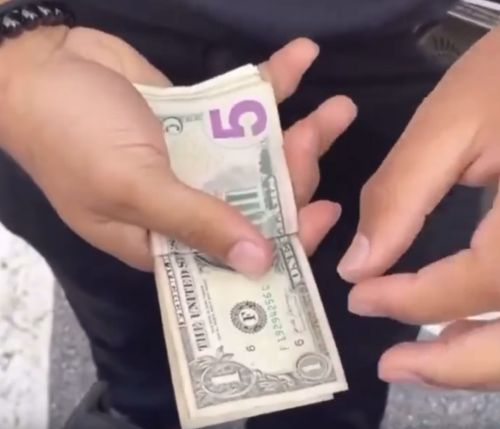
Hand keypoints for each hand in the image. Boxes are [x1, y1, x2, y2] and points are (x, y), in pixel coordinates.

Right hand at [0, 28, 355, 272]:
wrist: (42, 65)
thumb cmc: (73, 138)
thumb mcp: (132, 188)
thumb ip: (196, 222)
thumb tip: (259, 262)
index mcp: (169, 242)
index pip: (239, 257)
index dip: (284, 242)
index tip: (322, 217)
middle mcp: (192, 207)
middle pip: (261, 204)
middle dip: (296, 176)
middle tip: (315, 139)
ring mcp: (201, 162)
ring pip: (263, 157)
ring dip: (303, 132)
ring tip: (338, 108)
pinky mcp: (203, 120)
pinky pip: (247, 108)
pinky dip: (274, 83)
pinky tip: (303, 57)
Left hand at [336, 27, 499, 389]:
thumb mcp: (454, 122)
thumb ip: (401, 195)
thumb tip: (358, 265)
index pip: (480, 283)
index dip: (414, 300)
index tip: (360, 298)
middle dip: (458, 366)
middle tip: (393, 366)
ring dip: (484, 358)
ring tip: (425, 355)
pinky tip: (471, 322)